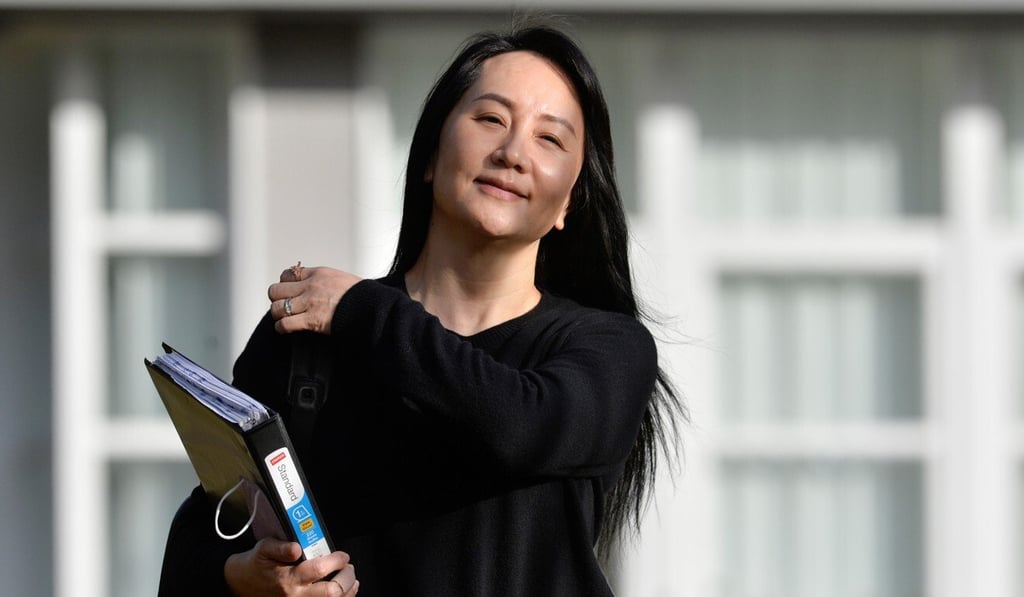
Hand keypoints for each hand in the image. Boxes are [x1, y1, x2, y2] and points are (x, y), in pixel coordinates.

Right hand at [224, 538, 358, 595]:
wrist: (242, 584)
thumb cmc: (257, 564)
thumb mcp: (264, 548)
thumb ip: (281, 547)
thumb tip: (297, 547)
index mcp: (288, 578)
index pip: (320, 570)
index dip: (337, 561)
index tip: (343, 555)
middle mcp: (295, 596)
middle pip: (332, 592)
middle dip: (346, 577)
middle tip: (348, 567)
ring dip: (347, 591)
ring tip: (351, 579)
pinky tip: (344, 592)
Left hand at [268, 265, 361, 334]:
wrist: (372, 307)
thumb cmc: (361, 296)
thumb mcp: (340, 279)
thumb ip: (324, 281)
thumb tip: (316, 286)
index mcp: (318, 274)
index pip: (287, 274)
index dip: (284, 284)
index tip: (289, 292)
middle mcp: (310, 286)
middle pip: (276, 290)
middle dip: (276, 299)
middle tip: (283, 306)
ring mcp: (310, 303)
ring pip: (276, 307)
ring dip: (278, 315)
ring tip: (284, 319)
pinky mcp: (311, 320)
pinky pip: (285, 324)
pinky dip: (281, 328)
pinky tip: (285, 330)